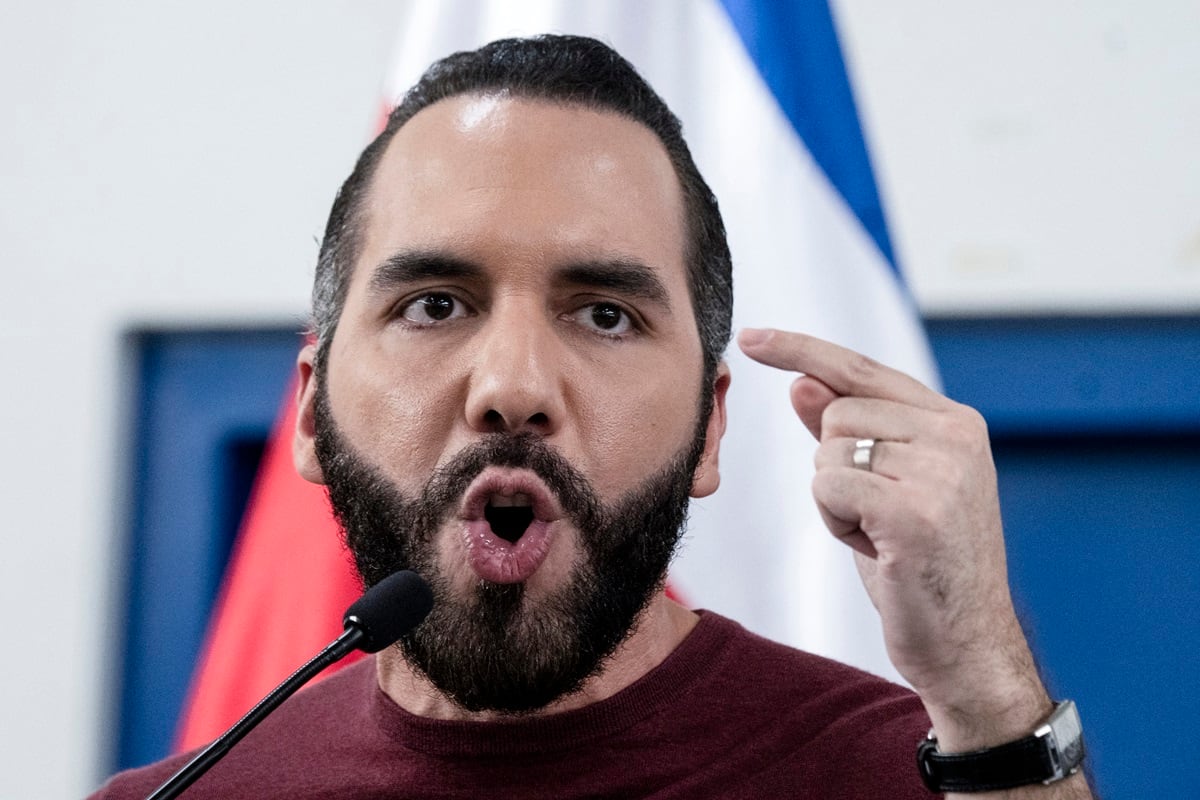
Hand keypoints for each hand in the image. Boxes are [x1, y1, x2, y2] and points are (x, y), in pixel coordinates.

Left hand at [738, 328, 1049, 750]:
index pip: (862, 369)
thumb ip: (848, 432)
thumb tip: (802, 382)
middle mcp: (955, 434)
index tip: (752, 336)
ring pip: (828, 451)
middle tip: (878, 517)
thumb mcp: (881, 487)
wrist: (965, 645)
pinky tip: (877, 549)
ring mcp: (941, 470)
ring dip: (835, 500)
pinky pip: (829, 486)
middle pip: (835, 413)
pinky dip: (836, 521)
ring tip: (882, 535)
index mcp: (954, 422)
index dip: (802, 349)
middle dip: (834, 468)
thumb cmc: (919, 566)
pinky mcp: (916, 510)